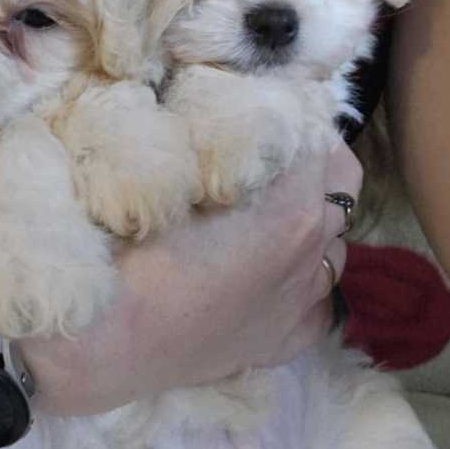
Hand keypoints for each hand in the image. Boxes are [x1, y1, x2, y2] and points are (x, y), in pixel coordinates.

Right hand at [21, 141, 360, 415]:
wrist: (107, 334)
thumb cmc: (127, 243)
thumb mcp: (172, 169)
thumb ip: (220, 140)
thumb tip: (233, 112)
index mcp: (292, 205)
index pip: (320, 134)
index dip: (292, 114)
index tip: (261, 107)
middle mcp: (313, 251)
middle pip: (342, 182)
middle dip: (312, 159)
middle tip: (268, 153)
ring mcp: (304, 302)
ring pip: (335, 244)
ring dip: (311, 220)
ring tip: (263, 218)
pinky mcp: (285, 341)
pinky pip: (319, 303)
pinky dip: (302, 282)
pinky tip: (270, 279)